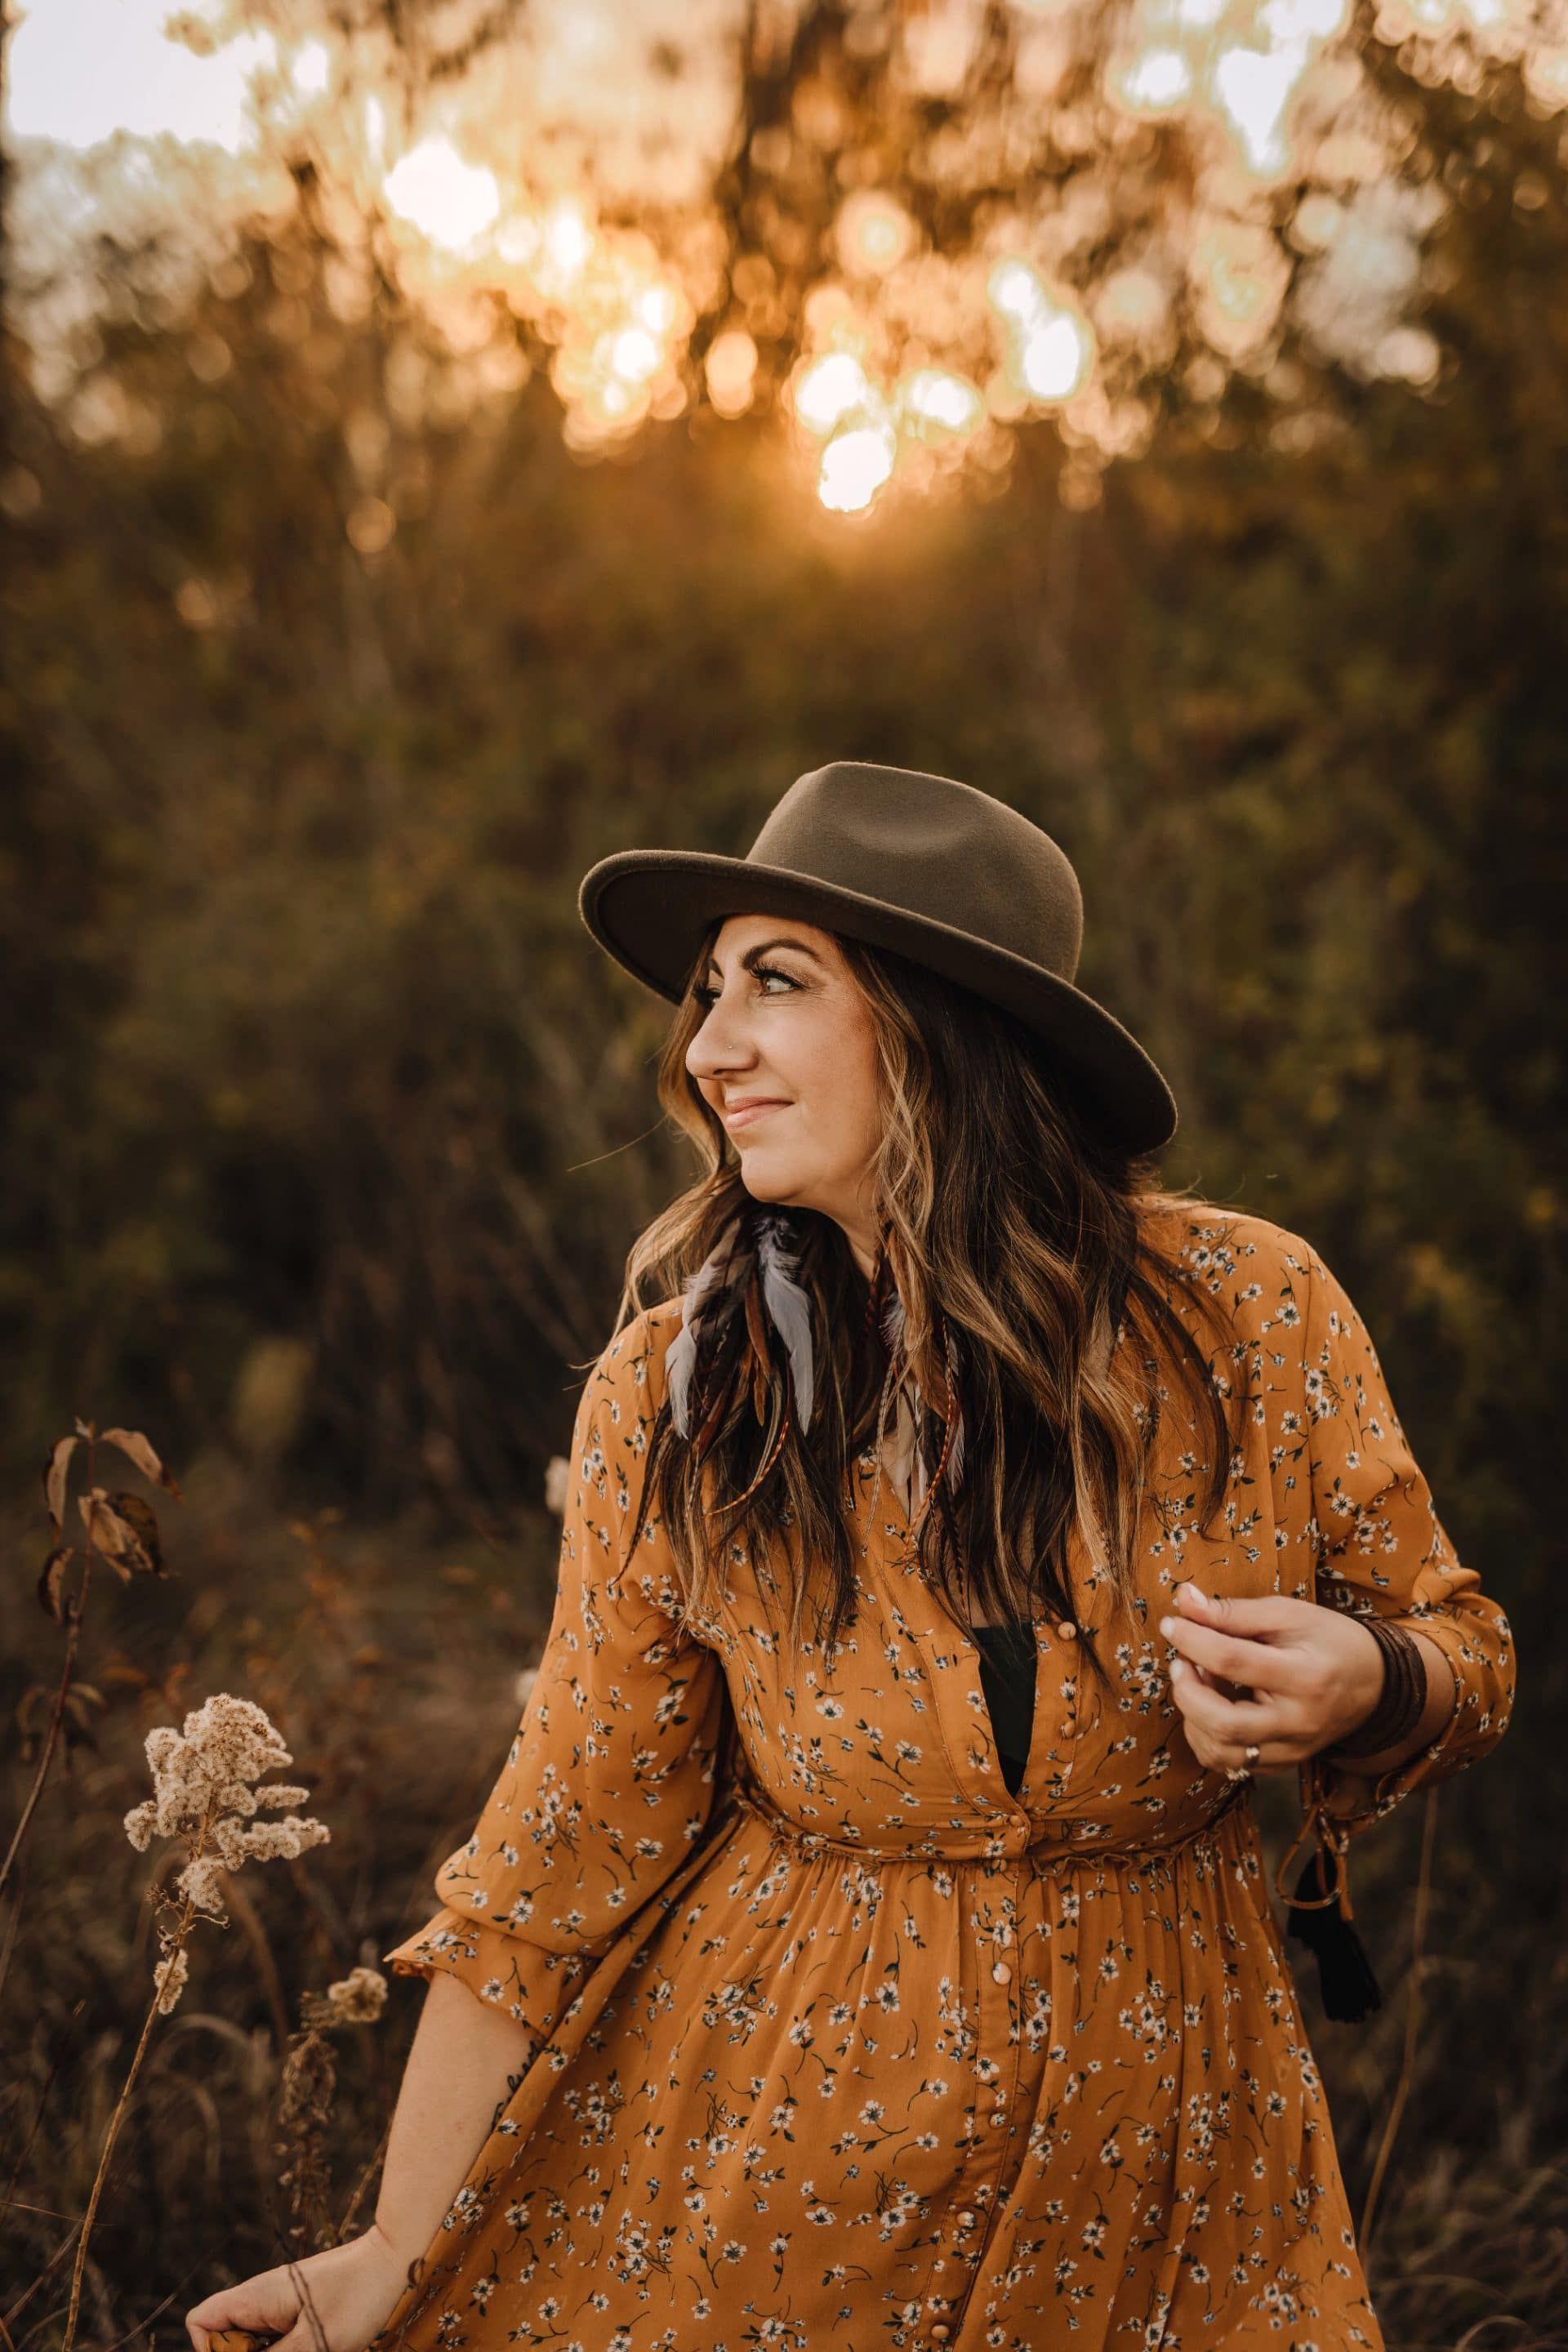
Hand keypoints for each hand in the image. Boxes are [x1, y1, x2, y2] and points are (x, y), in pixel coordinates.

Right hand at [186, 2225, 417, 2351]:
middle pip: (226, 2338)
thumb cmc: (357, 2298)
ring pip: (255, 2343)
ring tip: (310, 2348)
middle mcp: (261, 2298)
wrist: (396, 2261)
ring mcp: (281, 2304)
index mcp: (255, 2297)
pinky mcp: (300, 2310)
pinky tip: (317, 2347)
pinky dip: (289, 2350)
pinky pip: (278, 2339)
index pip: (201, 2321)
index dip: (209, 2350)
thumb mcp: (312, 2344)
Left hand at [1159, 1582, 1385, 1776]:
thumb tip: (1184, 1600)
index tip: (1172, 1623)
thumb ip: (1233, 1611)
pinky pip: (1230, 1764)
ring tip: (1199, 1681)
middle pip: (1222, 1724)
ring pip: (1221, 1752)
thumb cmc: (1329, 1640)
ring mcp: (1292, 1750)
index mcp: (1305, 1677)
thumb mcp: (1288, 1614)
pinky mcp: (1283, 1764)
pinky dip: (1207, 1736)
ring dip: (1193, 1716)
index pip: (1233, 1661)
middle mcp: (1299, 1723)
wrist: (1374, 1682)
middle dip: (1186, 1691)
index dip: (1193, 1640)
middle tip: (1182, 1661)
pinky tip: (1211, 1706)